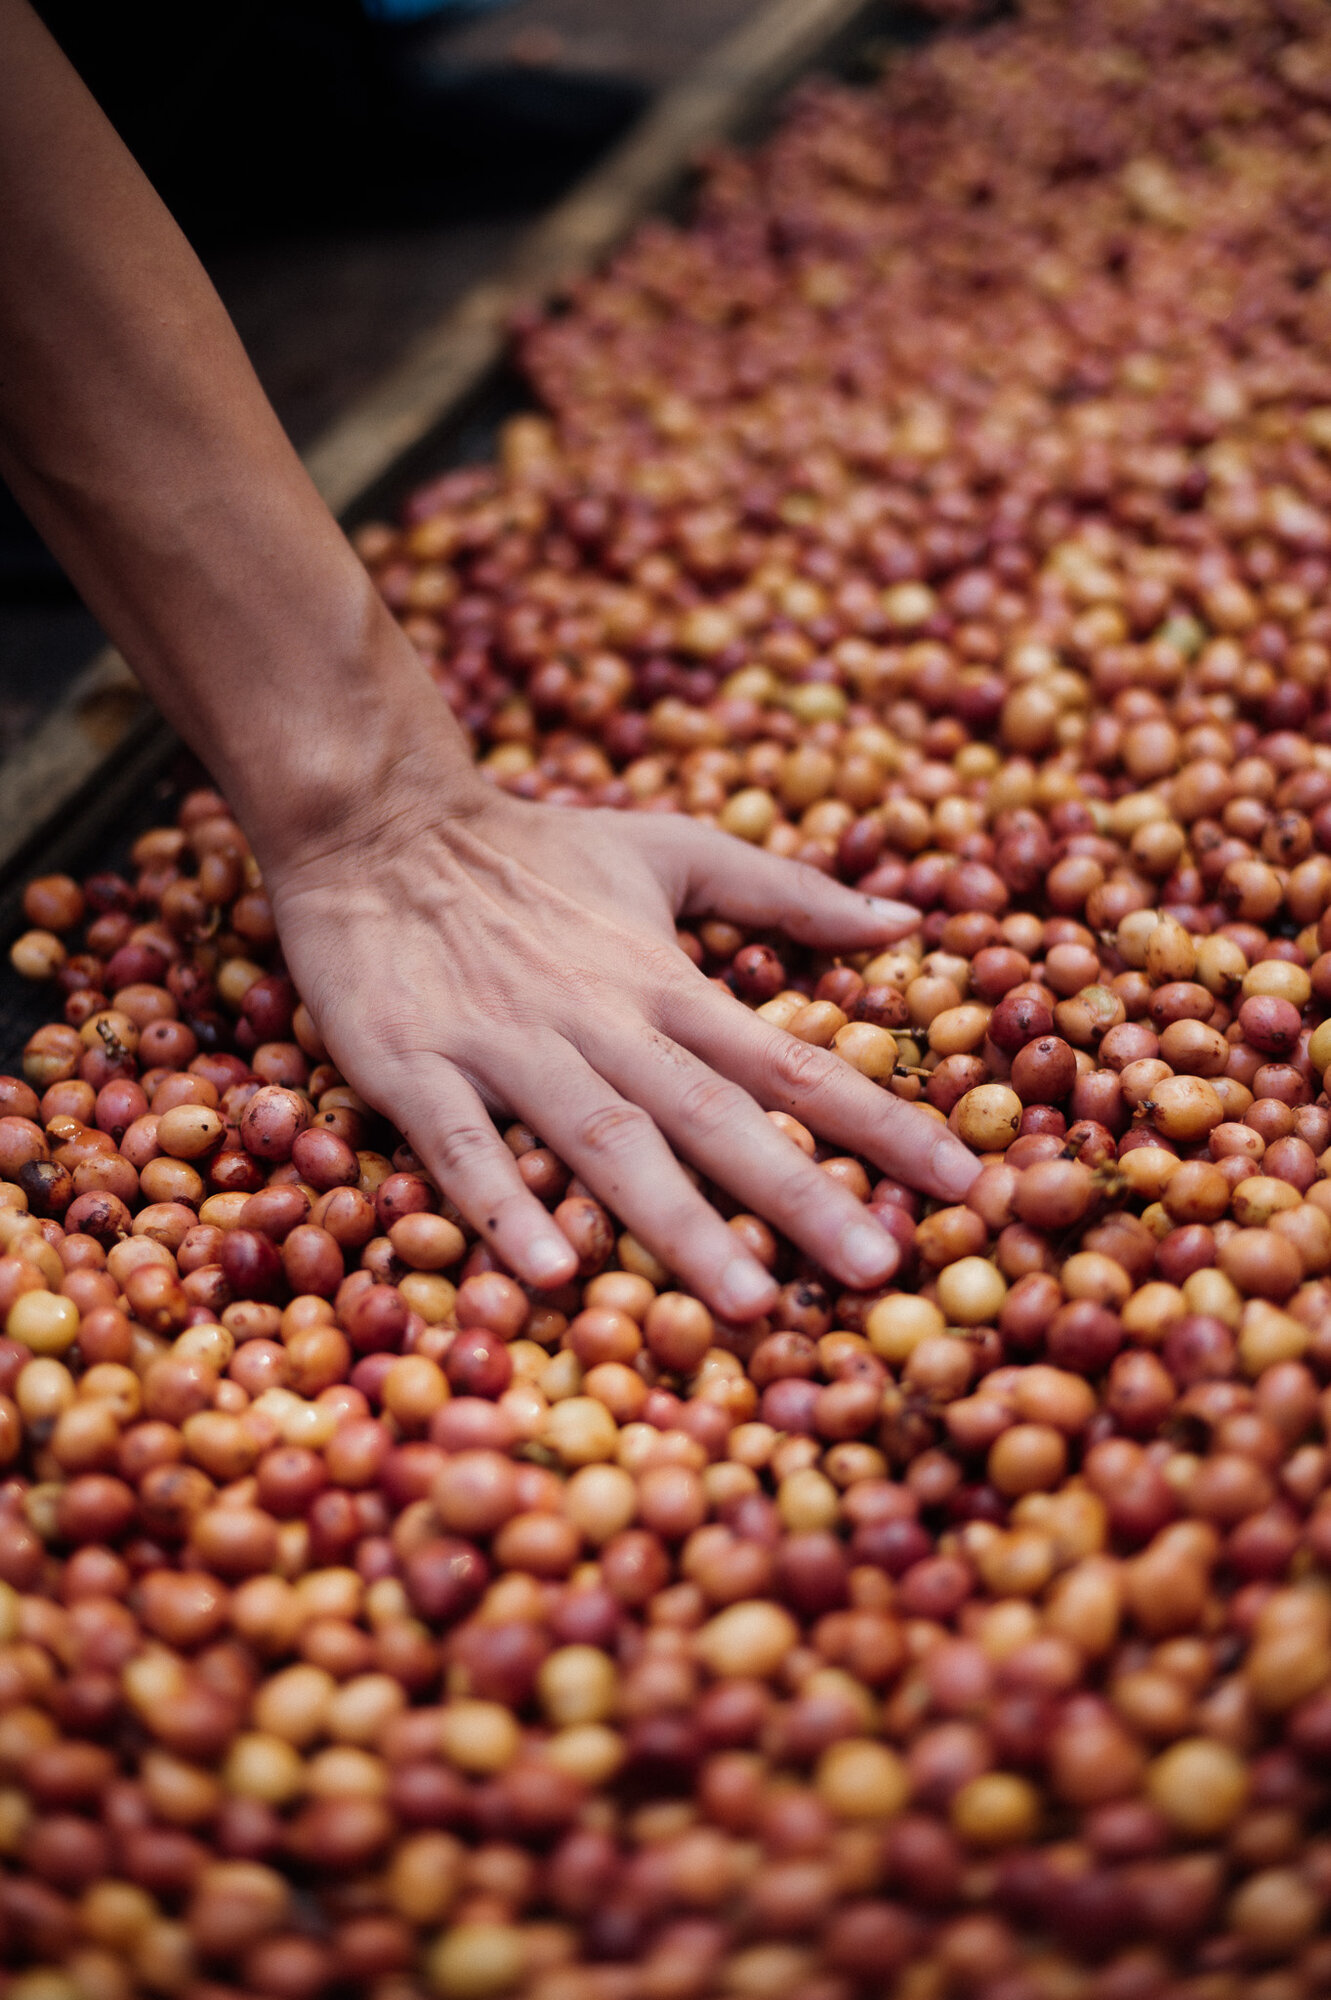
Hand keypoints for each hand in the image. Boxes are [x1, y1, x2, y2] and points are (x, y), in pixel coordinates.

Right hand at [269, 774, 980, 1318]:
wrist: (376, 823)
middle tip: (881, 1267)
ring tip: (747, 1300)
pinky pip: (463, 1144)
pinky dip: (505, 1204)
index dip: (880, 1123)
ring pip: (605, 1141)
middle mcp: (600, 1020)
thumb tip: (906, 925)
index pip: (792, 1063)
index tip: (962, 1183)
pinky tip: (551, 1269)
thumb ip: (786, 891)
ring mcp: (506, 1045)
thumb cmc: (532, 850)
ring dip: (678, 1222)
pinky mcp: (412, 1064)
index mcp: (663, 980)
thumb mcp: (669, 848)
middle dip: (801, 1195)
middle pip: (716, 1116)